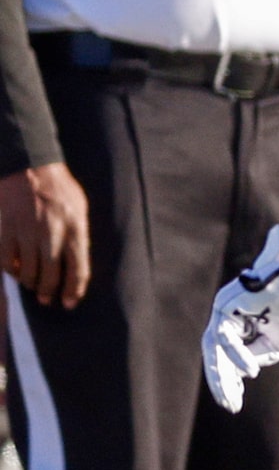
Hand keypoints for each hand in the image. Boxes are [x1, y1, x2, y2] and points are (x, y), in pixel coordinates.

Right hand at [0, 163, 88, 306]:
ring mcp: (26, 232)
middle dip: (49, 292)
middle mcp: (51, 233)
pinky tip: (16, 271)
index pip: (78, 269)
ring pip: (28, 273)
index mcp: (75, 228)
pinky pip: (7, 262)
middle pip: (51, 276)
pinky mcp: (5, 230)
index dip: (74, 291)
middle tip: (47, 299)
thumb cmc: (59, 190)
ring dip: (31, 284)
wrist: (29, 167)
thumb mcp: (79, 209)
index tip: (69, 303)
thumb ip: (78, 236)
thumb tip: (76, 267)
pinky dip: (11, 271)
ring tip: (34, 285)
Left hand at [202, 227, 278, 411]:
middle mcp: (226, 318)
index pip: (224, 356)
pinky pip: (226, 336)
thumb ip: (261, 353)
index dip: (228, 380)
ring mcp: (223, 311)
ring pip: (214, 349)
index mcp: (239, 324)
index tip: (234, 403)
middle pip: (214, 356)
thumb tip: (243, 370)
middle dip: (222, 384)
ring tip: (232, 398)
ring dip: (222, 376)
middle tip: (230, 407)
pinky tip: (248, 371)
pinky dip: (237, 355)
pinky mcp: (225, 307)